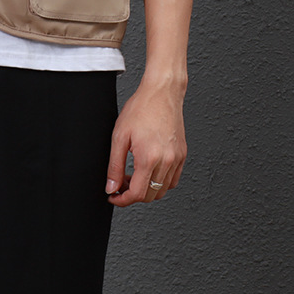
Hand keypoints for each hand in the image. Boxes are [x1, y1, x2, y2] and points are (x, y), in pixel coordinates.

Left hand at [105, 78, 186, 205]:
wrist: (162, 93)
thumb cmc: (141, 108)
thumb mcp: (119, 136)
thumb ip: (114, 166)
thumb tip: (111, 187)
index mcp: (149, 158)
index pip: (137, 194)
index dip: (122, 200)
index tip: (114, 196)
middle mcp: (166, 161)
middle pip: (150, 196)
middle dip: (133, 195)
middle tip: (121, 183)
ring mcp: (176, 159)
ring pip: (162, 190)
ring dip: (147, 189)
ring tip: (133, 176)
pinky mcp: (182, 155)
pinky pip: (172, 180)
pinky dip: (160, 182)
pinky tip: (148, 170)